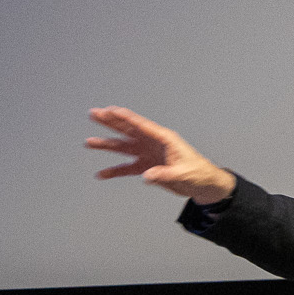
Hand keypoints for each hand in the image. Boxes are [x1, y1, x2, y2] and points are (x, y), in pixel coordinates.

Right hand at [85, 106, 235, 205]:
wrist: (204, 184)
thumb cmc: (198, 173)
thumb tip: (147, 175)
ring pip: (123, 147)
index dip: (126, 117)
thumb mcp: (183, 173)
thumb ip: (164, 174)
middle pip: (128, 130)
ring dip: (107, 145)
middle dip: (111, 122)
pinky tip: (102, 174)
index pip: (141, 125)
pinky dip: (115, 171)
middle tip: (94, 113)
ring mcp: (149, 154)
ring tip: (89, 142)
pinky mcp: (147, 167)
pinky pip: (127, 168)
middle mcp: (153, 144)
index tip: (111, 110)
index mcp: (164, 139)